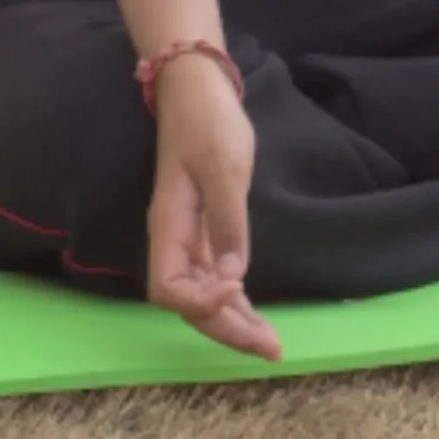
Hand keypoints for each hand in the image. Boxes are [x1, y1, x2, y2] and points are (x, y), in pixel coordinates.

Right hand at [147, 57, 282, 361]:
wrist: (198, 89)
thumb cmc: (208, 122)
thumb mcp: (224, 165)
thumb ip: (227, 220)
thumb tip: (234, 276)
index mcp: (169, 225)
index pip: (168, 287)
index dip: (198, 302)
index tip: (236, 290)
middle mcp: (174, 240)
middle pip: (188, 303)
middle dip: (226, 328)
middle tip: (269, 349)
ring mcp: (189, 238)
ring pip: (203, 295)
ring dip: (233, 321)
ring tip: (270, 345)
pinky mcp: (206, 230)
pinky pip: (215, 278)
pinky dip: (234, 300)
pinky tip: (255, 314)